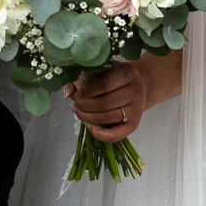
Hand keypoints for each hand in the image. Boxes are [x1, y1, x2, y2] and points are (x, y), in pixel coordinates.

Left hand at [65, 51, 181, 142]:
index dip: (86, 89)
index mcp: (127, 73)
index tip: (77, 89)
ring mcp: (137, 108)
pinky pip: (115, 134)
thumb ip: (83, 78)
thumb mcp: (102, 71)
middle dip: (83, 105)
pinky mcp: (135, 123)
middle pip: (104, 102)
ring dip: (87, 117)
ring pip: (107, 118)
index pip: (104, 83)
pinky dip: (99, 133)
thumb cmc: (115, 77)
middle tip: (75, 102)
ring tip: (78, 111)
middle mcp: (135, 90)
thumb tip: (67, 91)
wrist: (138, 85)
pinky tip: (90, 126)